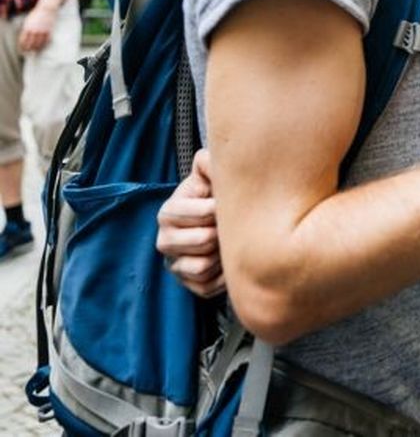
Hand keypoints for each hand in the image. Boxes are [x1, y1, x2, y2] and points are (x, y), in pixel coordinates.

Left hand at [19, 4, 56, 53]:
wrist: (46, 9)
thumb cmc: (36, 14)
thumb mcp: (28, 21)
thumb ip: (26, 29)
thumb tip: (25, 38)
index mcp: (27, 28)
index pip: (23, 40)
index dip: (22, 46)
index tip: (22, 49)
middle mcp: (34, 30)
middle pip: (31, 43)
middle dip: (29, 49)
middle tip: (29, 52)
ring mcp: (42, 31)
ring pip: (39, 43)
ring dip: (37, 48)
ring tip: (36, 50)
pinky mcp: (49, 30)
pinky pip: (47, 40)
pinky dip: (45, 44)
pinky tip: (44, 46)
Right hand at [156, 149, 225, 297]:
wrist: (216, 223)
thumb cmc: (212, 197)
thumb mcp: (208, 177)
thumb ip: (207, 164)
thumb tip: (208, 158)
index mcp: (169, 212)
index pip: (200, 213)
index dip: (219, 209)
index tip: (225, 204)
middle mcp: (165, 240)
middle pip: (203, 240)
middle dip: (222, 231)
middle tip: (230, 224)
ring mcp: (174, 264)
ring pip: (204, 266)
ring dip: (224, 254)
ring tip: (229, 241)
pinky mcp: (187, 284)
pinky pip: (208, 286)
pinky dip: (223, 276)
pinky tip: (228, 261)